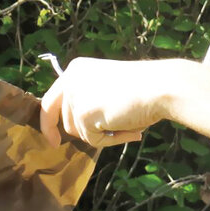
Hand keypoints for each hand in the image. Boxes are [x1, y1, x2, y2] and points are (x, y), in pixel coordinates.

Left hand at [39, 57, 170, 146]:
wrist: (160, 87)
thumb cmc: (144, 88)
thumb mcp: (107, 89)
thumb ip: (90, 100)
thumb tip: (80, 128)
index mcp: (76, 69)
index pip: (52, 99)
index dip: (49, 122)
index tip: (52, 140)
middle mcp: (71, 80)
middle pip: (65, 120)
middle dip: (83, 132)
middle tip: (97, 139)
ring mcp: (76, 97)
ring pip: (79, 132)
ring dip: (102, 135)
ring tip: (127, 124)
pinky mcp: (83, 114)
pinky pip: (93, 140)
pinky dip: (112, 141)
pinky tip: (131, 130)